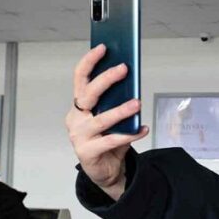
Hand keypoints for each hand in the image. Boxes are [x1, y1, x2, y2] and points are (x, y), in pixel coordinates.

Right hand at [66, 45, 148, 200]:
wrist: (105, 170)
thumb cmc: (108, 139)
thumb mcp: (112, 118)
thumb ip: (117, 102)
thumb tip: (132, 82)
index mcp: (79, 106)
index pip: (80, 79)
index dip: (90, 62)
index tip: (103, 47)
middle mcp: (76, 119)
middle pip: (89, 94)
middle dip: (106, 79)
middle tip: (124, 69)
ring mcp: (79, 136)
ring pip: (101, 119)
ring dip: (121, 110)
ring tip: (137, 102)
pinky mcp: (87, 153)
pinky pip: (112, 141)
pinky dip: (130, 134)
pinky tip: (143, 128)